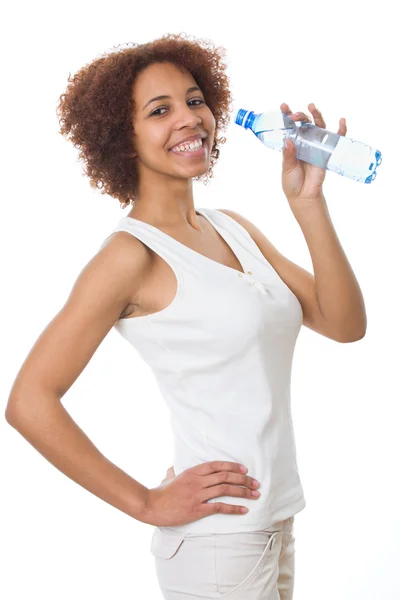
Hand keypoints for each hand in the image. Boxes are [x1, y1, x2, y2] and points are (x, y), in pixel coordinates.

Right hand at [143, 461, 260, 526]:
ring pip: (225, 490)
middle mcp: (197, 481)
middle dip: (243, 480)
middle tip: (255, 483)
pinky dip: (233, 508)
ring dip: (242, 492)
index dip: (233, 466)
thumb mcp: (169, 476)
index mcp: (192, 471)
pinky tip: (243, 510)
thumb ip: (175, 471)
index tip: (245, 470)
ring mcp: (197, 495)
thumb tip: (173, 468)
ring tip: (254, 495)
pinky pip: (219, 507)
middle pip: (225, 477)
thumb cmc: (161, 492)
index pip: (217, 465)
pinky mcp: (197, 509)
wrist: (152, 505)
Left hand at [280, 102, 346, 207]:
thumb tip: (289, 140)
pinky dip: (341, 130)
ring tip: (312, 107)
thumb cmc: (292, 183)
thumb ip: (289, 155)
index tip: (283, 106)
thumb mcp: (287, 168)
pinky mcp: (326, 152)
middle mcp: (305, 142)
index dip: (287, 116)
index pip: (290, 127)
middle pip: (305, 123)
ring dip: (317, 115)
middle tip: (295, 115)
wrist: (303, 196)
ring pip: (319, 126)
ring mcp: (316, 145)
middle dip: (300, 116)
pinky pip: (335, 139)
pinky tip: (341, 121)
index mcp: (292, 144)